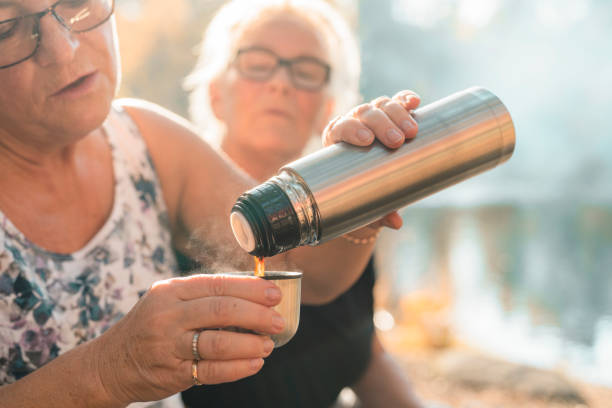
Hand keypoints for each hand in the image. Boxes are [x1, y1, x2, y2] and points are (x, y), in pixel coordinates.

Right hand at [93, 274, 283, 404]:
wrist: (111, 363)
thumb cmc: (151, 326)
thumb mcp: (169, 301)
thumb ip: (204, 296)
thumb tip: (254, 292)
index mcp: (171, 290)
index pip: (218, 284)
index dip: (251, 288)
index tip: (274, 294)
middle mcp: (168, 315)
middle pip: (221, 311)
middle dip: (256, 315)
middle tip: (278, 321)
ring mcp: (168, 345)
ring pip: (218, 343)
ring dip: (250, 344)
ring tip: (268, 344)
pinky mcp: (172, 373)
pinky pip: (211, 370)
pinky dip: (237, 368)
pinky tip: (254, 364)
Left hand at [322, 90, 420, 229]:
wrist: (367, 178)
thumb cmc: (358, 191)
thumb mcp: (365, 203)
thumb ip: (377, 213)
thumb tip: (397, 222)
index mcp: (336, 140)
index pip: (340, 127)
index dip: (351, 130)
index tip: (366, 140)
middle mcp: (353, 123)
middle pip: (364, 114)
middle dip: (381, 124)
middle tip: (396, 141)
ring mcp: (372, 116)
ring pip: (382, 105)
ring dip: (397, 114)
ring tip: (412, 131)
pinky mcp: (391, 113)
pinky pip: (397, 101)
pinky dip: (405, 100)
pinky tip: (415, 102)